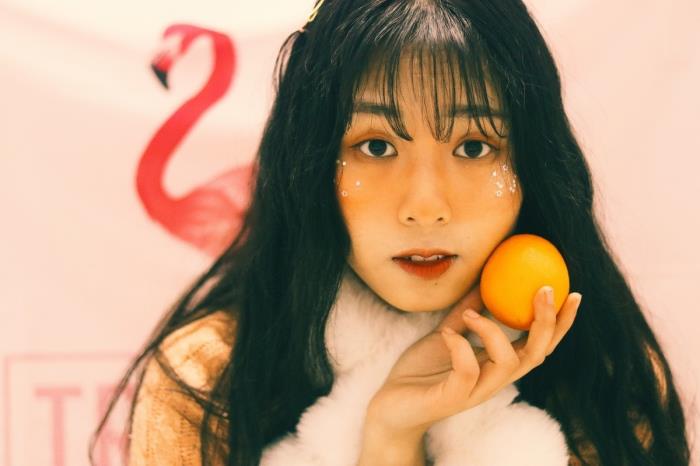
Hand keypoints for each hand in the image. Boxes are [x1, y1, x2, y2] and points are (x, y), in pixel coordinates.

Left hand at [365, 282, 581, 437]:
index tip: (571, 292)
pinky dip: (460, 348)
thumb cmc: (423, 371)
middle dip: (546, 322)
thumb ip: (467, 313)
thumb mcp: (448, 334)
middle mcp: (493, 380)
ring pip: (507, 364)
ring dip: (494, 332)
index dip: (560, 322)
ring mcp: (475, 391)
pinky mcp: (452, 399)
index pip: (539, 344)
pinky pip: (466, 373)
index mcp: (497, 364)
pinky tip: (447, 334)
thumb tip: (485, 280)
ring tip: (472, 314)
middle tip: (544, 290)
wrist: (391, 406)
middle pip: (536, 355)